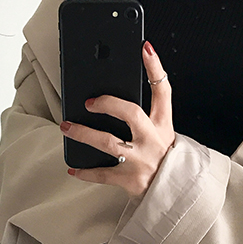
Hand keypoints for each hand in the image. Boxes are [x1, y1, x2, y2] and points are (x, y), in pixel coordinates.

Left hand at [60, 40, 175, 199]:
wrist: (176, 194)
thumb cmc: (164, 162)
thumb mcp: (162, 136)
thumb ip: (145, 120)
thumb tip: (112, 102)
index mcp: (163, 126)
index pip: (162, 91)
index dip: (155, 68)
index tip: (145, 48)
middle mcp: (153, 140)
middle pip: (131, 113)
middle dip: (108, 103)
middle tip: (89, 102)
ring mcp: (141, 160)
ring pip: (108, 143)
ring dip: (83, 134)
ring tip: (66, 127)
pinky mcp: (131, 180)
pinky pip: (103, 174)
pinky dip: (85, 172)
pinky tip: (73, 168)